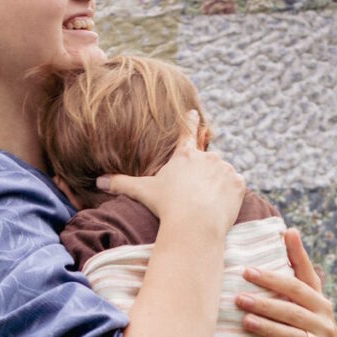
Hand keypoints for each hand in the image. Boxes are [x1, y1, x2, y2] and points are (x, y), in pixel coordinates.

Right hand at [97, 123, 244, 236]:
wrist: (194, 224)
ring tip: (207, 204)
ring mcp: (225, 169)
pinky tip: (220, 207)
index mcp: (185, 155)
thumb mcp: (142, 192)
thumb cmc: (167, 206)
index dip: (190, 121)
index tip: (194, 112)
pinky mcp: (239, 184)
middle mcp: (207, 157)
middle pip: (207, 162)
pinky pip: (236, 187)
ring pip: (222, 175)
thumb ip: (121, 184)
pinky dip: (231, 196)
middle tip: (196, 194)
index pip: (187, 131)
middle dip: (204, 175)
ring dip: (218, 185)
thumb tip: (97, 182)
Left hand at [235, 228, 336, 336]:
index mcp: (319, 303)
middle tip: (238, 299)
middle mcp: (324, 323)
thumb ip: (299, 266)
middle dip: (264, 304)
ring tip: (246, 322)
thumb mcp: (310, 296)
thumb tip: (289, 231)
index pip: (295, 287)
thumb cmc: (311, 322)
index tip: (246, 271)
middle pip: (292, 311)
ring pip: (295, 336)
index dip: (271, 279)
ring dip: (270, 328)